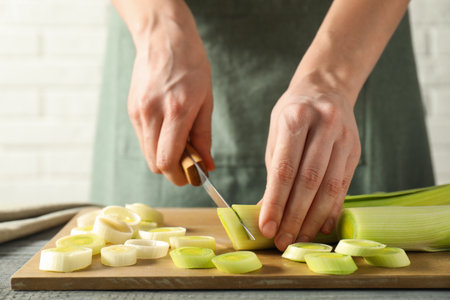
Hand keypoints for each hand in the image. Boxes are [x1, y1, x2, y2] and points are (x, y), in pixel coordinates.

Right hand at [126, 2, 214, 184]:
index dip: (180, 176)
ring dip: (164, 157)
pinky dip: (156, 143)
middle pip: (155, 163)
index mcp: (176, 111)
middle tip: (189, 162)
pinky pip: (143, 139)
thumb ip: (204, 137)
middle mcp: (152, 114)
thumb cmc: (192, 66)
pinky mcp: (132, 110)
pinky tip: (168, 130)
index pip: (168, 161)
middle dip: (173, 170)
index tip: (193, 176)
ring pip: (147, 154)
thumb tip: (206, 166)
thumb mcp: (207, 101)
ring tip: (180, 142)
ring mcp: (138, 112)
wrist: (164, 39)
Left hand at [259, 77, 360, 250]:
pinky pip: (344, 185)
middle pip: (308, 181)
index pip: (284, 168)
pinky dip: (332, 209)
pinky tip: (322, 226)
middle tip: (282, 241)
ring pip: (329, 187)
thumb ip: (274, 170)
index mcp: (296, 117)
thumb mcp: (276, 132)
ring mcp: (344, 137)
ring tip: (300, 239)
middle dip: (294, 216)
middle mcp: (323, 125)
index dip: (275, 201)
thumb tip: (265, 210)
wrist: (327, 88)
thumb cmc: (294, 112)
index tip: (267, 227)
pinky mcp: (356, 149)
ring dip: (314, 218)